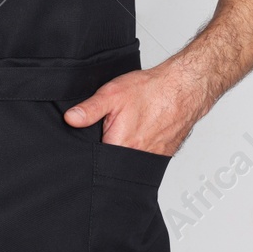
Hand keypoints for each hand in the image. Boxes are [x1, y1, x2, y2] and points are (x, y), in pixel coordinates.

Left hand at [62, 62, 207, 155]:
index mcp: (120, 145)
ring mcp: (151, 158)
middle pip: (111, 162)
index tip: (92, 139)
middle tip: (113, 128)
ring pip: (128, 161)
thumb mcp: (111, 94)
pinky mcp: (161, 156)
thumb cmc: (151, 90)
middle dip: (106, 150)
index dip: (89, 151)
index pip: (96, 161)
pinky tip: (140, 132)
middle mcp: (136, 157)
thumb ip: (89, 110)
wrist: (182, 89)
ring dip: (124, 149)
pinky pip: (144, 158)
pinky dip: (139, 147)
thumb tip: (70, 119)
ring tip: (128, 128)